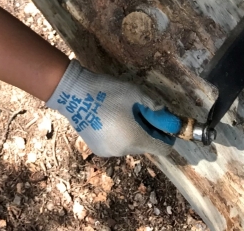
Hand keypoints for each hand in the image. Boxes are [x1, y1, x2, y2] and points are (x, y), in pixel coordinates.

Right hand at [46, 60, 178, 156]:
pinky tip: (107, 119)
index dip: (167, 136)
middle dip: (147, 130)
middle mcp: (123, 151)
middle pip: (146, 146)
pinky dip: (118, 135)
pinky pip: (116, 145)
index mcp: (135, 138)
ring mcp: (109, 152)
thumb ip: (156, 109)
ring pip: (130, 146)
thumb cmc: (108, 91)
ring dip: (132, 133)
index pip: (163, 149)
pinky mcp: (97, 150)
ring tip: (119, 113)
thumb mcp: (136, 93)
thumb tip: (171, 121)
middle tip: (137, 110)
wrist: (72, 94)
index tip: (161, 122)